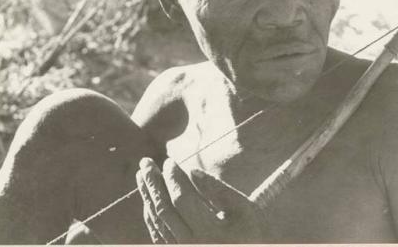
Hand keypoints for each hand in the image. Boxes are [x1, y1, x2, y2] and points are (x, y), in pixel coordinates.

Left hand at [136, 157, 266, 242]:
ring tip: (142, 175)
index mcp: (210, 233)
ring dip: (148, 196)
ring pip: (157, 222)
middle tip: (145, 162)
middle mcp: (192, 245)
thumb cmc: (254, 234)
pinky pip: (159, 234)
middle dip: (152, 183)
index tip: (168, 160)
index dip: (173, 178)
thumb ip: (218, 189)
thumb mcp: (245, 209)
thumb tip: (192, 171)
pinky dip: (151, 215)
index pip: (182, 199)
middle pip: (164, 209)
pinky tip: (149, 199)